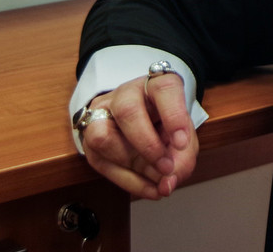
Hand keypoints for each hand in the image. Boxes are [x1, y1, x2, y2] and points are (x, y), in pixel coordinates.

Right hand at [81, 70, 197, 199]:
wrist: (142, 127)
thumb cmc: (165, 128)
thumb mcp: (183, 138)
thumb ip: (182, 159)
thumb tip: (166, 184)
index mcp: (154, 85)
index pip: (163, 88)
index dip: (173, 115)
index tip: (181, 142)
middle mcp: (125, 94)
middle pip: (128, 111)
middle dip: (148, 146)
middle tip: (166, 167)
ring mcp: (102, 114)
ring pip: (103, 136)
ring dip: (133, 165)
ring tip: (157, 177)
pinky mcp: (89, 139)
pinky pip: (102, 162)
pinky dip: (129, 181)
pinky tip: (148, 187)